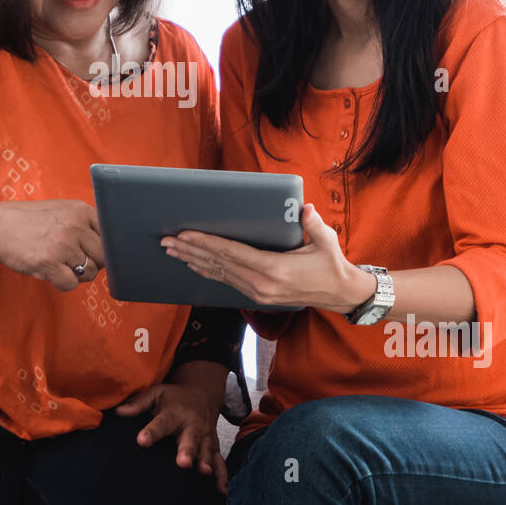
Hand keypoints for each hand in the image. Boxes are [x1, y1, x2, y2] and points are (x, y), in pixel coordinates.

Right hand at [0, 199, 103, 291]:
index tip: (95, 252)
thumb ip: (87, 224)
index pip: (112, 235)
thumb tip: (114, 248)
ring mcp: (62, 244)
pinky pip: (71, 284)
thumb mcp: (62, 210)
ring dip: (76, 274)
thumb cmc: (32, 222)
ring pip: (89, 273)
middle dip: (92, 263)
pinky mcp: (49, 263)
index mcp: (81, 210)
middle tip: (73, 260)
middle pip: (104, 257)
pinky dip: (62, 283)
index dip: (105, 248)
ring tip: (59, 263)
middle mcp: (75, 225)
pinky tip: (50, 270)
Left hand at [115, 382, 228, 493]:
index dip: (152, 432)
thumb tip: (119, 412)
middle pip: (189, 439)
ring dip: (205, 462)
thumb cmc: (174, 397)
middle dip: (187, 451)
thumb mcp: (155, 393)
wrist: (202, 393)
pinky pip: (219, 460)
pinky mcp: (212, 445)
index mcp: (175, 413)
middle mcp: (192, 425)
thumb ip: (138, 403)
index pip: (161, 423)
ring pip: (206, 450)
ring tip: (203, 473)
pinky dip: (221, 475)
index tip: (142, 441)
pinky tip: (220, 489)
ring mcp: (204, 436)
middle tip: (182, 463)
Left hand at [161, 203, 373, 312]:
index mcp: (275, 269)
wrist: (339, 294)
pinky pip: (226, 281)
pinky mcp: (257, 296)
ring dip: (193, 261)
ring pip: (218, 274)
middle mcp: (262, 284)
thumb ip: (314, 225)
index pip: (233, 253)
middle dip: (190, 251)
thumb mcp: (327, 242)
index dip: (207, 243)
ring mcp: (258, 293)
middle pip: (219, 265)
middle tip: (166, 241)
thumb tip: (305, 208)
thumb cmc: (331, 264)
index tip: (186, 235)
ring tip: (172, 251)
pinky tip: (193, 265)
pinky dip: (207, 271)